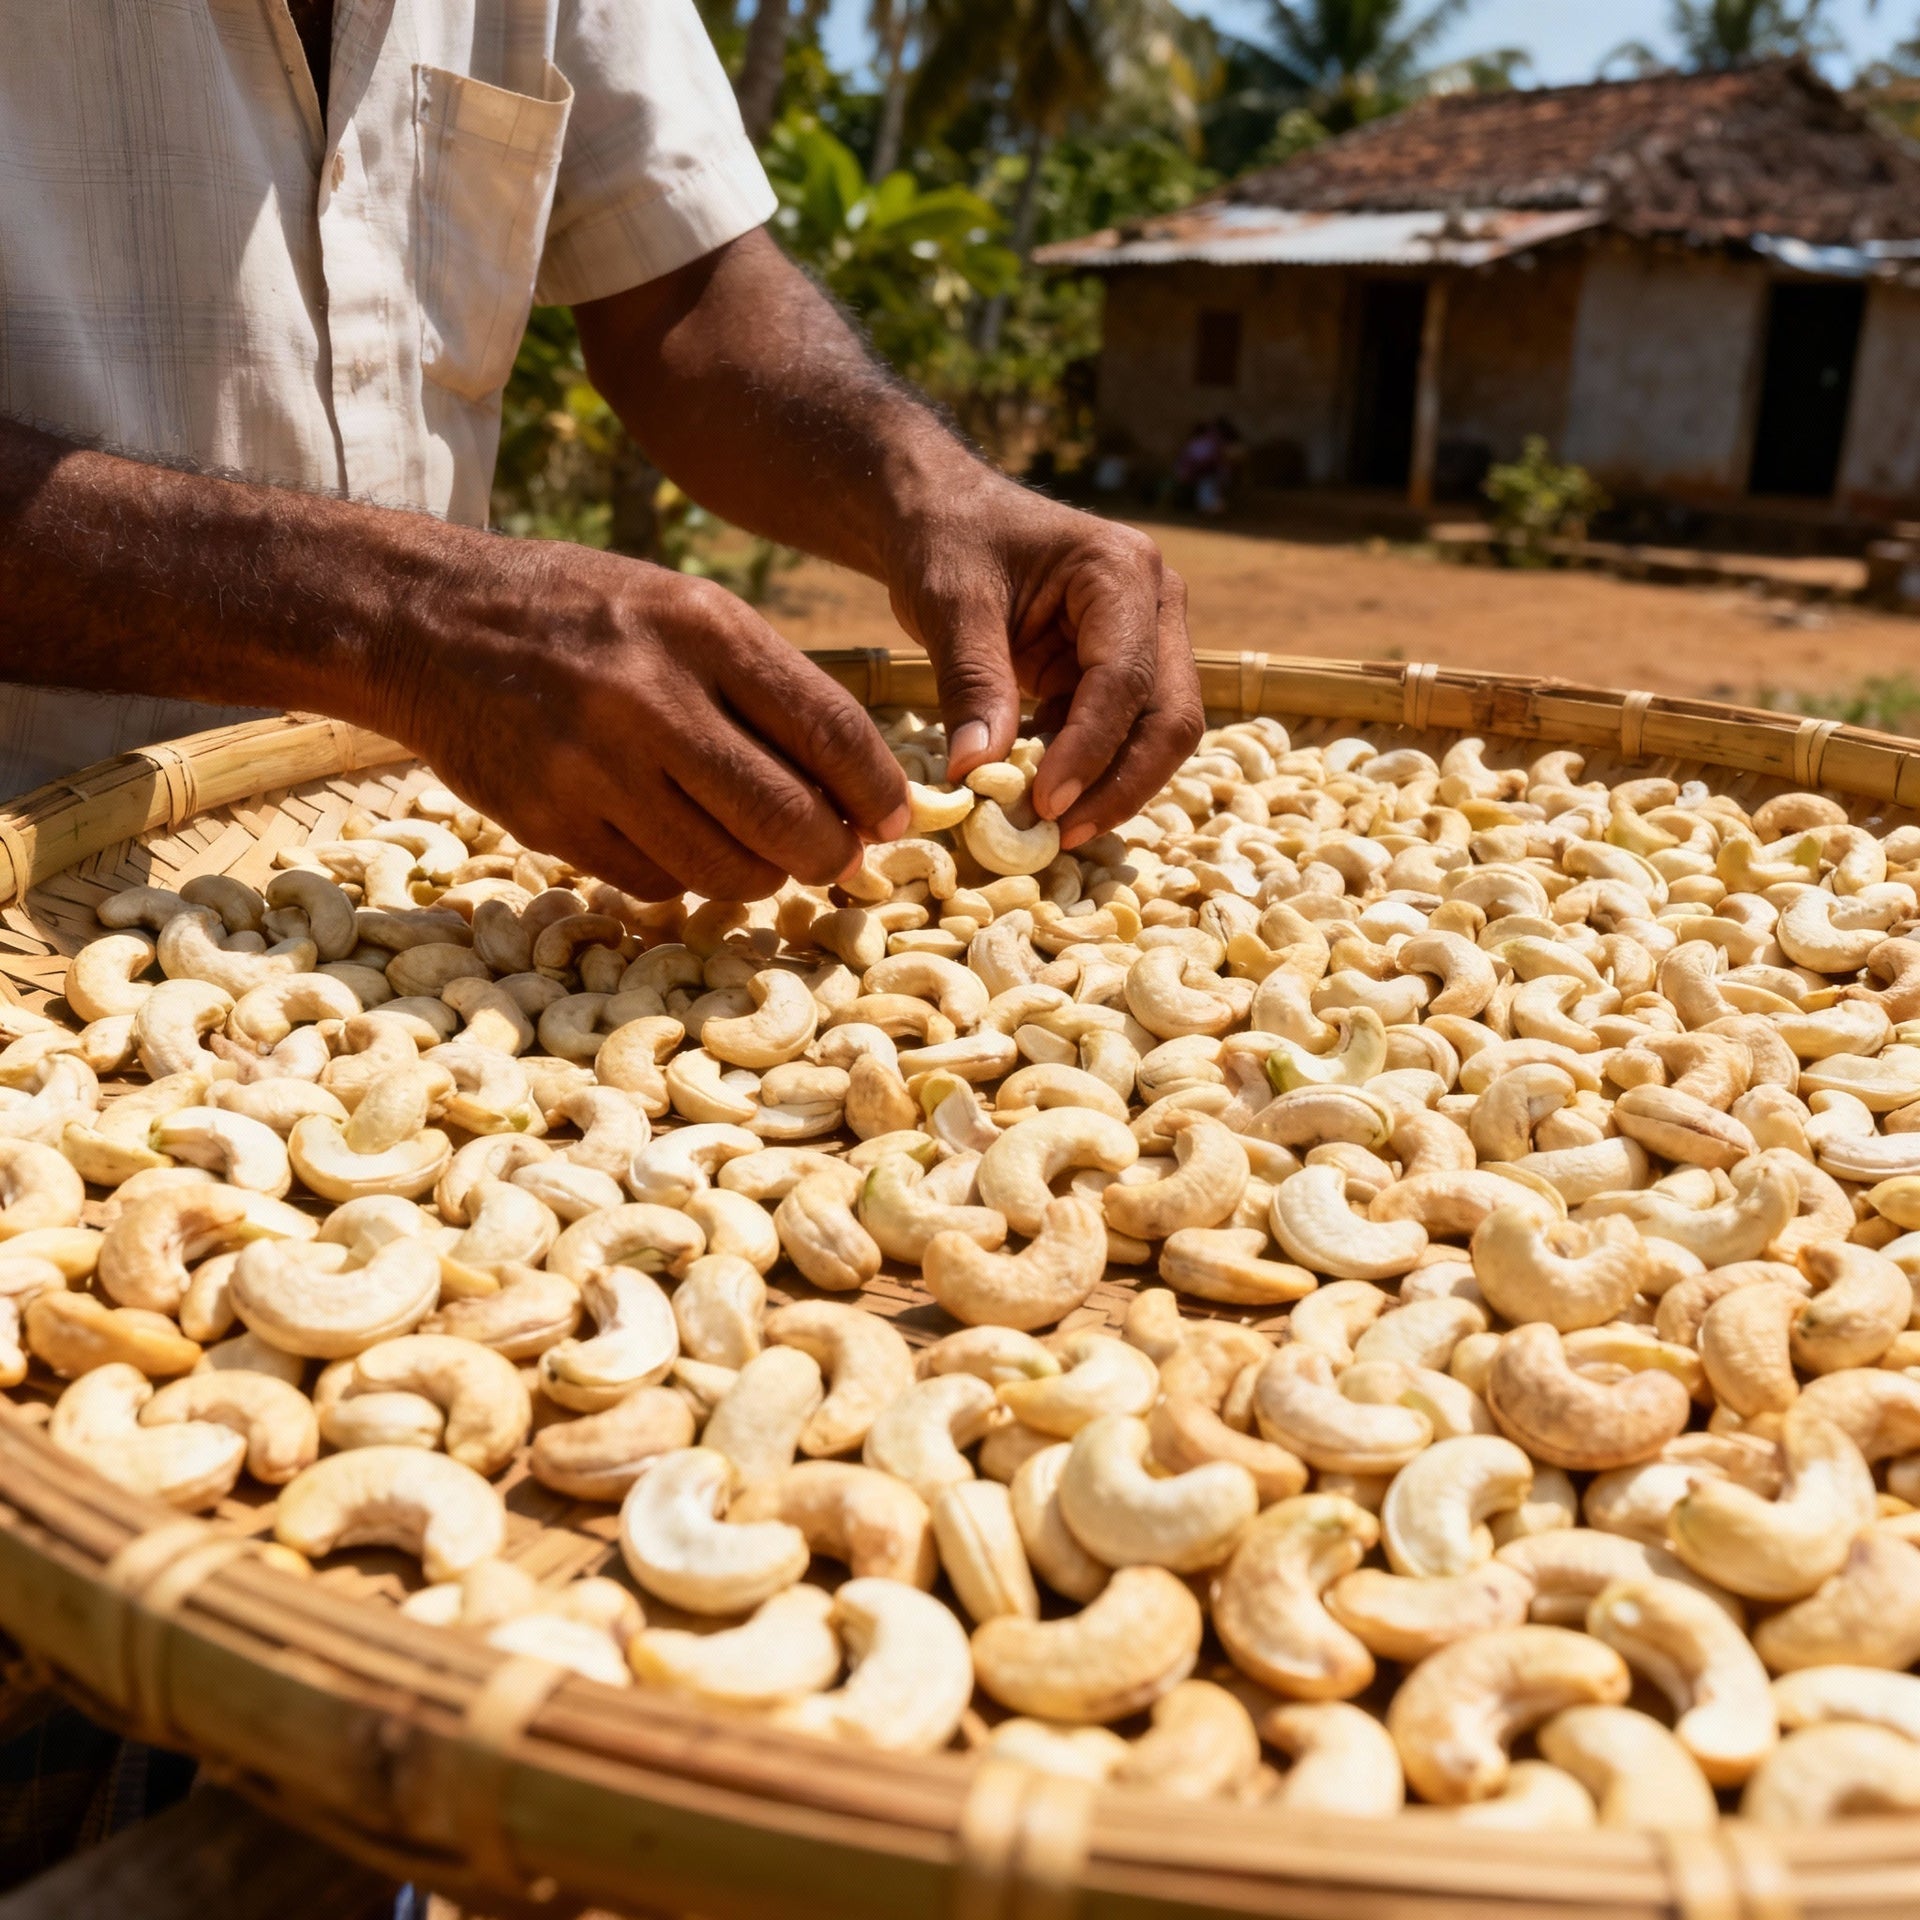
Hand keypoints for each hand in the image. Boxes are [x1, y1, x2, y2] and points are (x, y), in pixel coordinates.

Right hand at [379, 537, 908, 900]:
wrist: (427, 621)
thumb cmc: (584, 616)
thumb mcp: (680, 609)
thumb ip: (765, 688)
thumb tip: (854, 792)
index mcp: (701, 628)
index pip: (829, 730)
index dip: (877, 792)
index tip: (893, 821)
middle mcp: (651, 696)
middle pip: (786, 817)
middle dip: (830, 855)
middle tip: (838, 861)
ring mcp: (594, 766)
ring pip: (724, 869)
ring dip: (763, 879)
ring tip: (767, 862)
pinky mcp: (550, 820)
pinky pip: (654, 882)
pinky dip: (684, 879)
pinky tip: (683, 848)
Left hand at [883, 478, 1202, 848]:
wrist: (941, 512)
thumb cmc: (947, 539)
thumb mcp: (949, 603)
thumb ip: (972, 683)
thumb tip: (977, 772)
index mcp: (1122, 570)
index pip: (1126, 678)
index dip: (1091, 749)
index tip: (1045, 803)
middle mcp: (1154, 603)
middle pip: (1170, 714)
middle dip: (1122, 783)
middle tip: (1062, 834)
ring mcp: (1146, 638)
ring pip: (1158, 733)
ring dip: (1112, 786)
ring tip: (1052, 829)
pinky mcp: (1118, 670)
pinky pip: (1122, 735)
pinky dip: (1089, 772)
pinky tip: (1044, 797)